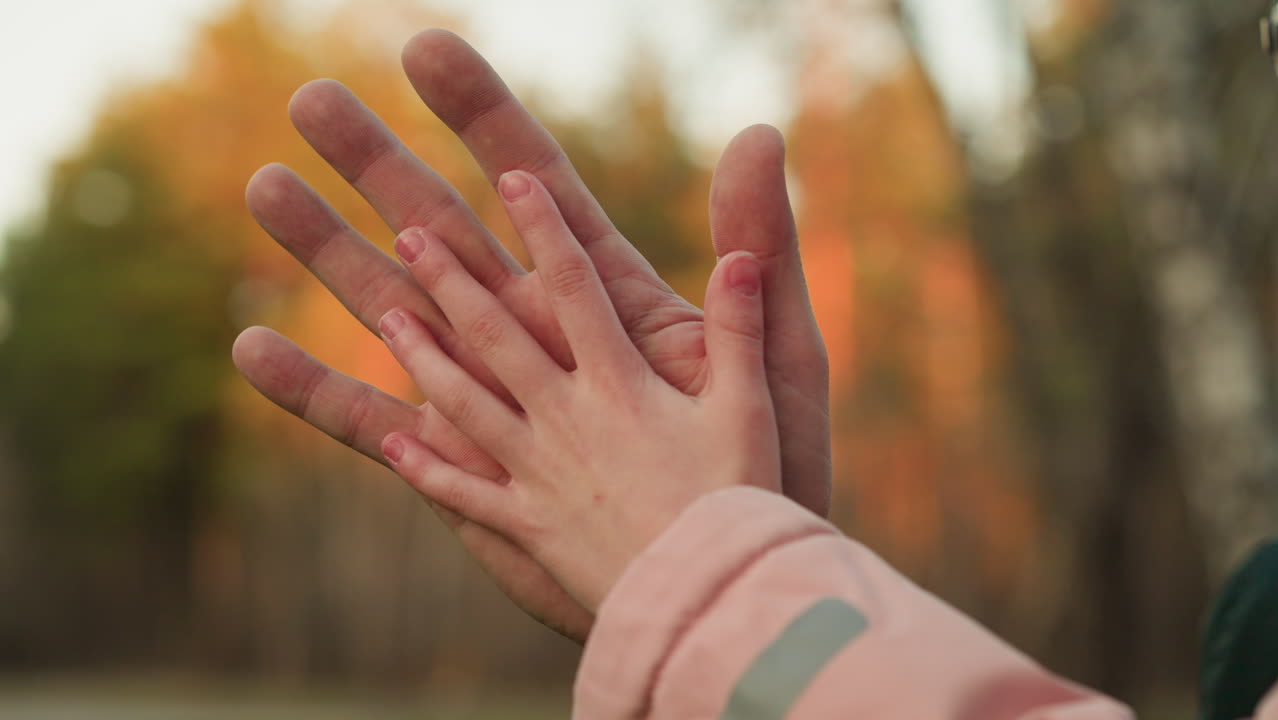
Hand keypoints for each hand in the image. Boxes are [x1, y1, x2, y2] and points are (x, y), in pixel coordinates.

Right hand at [231, 30, 828, 640]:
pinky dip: (313, 390)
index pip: (537, 187)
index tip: (425, 52)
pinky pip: (371, 423)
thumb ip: (760, 251)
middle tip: (311, 100)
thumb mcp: (772, 356)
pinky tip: (252, 347)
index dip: (482, 120)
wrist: (724, 582)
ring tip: (263, 188)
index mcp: (604, 298)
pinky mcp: (460, 469)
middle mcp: (534, 336)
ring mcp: (490, 399)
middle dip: (378, 165)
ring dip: (326, 252)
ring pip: (390, 310)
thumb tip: (760, 134)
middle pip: (443, 231)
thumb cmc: (767, 476)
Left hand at [380, 172, 779, 609]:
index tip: (513, 178)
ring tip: (387, 316)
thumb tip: (740, 256)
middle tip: (409, 232)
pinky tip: (393, 444)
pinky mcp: (529, 528)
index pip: (575, 288)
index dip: (545, 229)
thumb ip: (740, 330)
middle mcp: (566, 418)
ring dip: (424, 357)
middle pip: (498, 338)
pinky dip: (428, 470)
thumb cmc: (740, 502)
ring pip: (466, 405)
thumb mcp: (753, 409)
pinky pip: (467, 495)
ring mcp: (539, 475)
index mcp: (620, 384)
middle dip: (453, 280)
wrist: (708, 599)